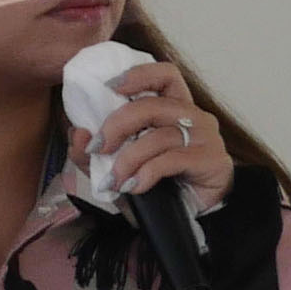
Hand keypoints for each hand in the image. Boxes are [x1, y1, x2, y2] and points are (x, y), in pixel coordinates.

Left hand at [87, 57, 236, 211]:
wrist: (193, 214)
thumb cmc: (158, 182)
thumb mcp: (118, 165)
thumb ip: (95, 149)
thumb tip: (79, 133)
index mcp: (174, 107)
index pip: (165, 75)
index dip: (139, 75)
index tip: (110, 86)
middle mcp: (194, 116)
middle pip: (151, 106)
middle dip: (117, 125)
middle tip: (98, 148)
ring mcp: (206, 137)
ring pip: (158, 136)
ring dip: (128, 159)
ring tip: (114, 180)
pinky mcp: (212, 160)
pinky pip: (171, 160)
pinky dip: (146, 173)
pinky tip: (134, 186)